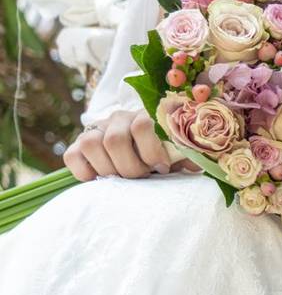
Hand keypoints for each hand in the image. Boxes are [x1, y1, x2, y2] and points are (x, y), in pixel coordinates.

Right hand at [64, 110, 194, 180]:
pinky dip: (85, 172)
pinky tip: (101, 179)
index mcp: (145, 115)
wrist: (140, 155)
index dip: (152, 151)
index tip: (162, 167)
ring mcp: (95, 130)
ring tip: (123, 178)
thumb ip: (186, 155)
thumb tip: (196, 163)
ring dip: (109, 168)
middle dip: (131, 167)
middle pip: (115, 140)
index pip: (142, 125)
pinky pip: (72, 156)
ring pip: (90, 144)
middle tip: (143, 176)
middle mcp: (117, 118)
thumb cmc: (162, 154)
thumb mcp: (177, 153)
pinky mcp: (76, 146)